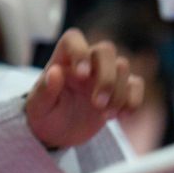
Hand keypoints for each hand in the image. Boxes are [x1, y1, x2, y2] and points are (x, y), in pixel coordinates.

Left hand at [25, 29, 143, 149]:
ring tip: (105, 115)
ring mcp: (104, 75)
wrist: (57, 133)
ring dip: (118, 93)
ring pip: (123, 67)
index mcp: (62, 61)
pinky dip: (133, 100)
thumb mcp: (38, 108)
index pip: (73, 39)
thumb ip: (44, 90)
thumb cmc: (44, 115)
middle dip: (106, 78)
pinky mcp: (119, 90)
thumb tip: (55, 71)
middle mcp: (86, 63)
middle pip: (106, 50)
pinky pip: (135, 85)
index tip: (82, 75)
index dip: (80, 51)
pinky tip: (121, 117)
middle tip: (97, 104)